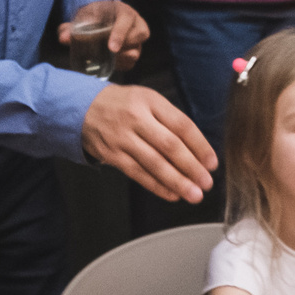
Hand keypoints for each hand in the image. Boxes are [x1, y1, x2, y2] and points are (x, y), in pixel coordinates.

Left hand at [58, 0, 150, 70]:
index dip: (120, 35)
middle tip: (107, 54)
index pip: (127, 20)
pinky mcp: (135, 51)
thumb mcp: (83, 16)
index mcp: (123, 11)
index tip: (111, 48)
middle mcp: (135, 24)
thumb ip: (71, 26)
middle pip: (139, 36)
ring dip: (120, 59)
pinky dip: (119, 66)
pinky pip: (131, 63)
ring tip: (105, 60)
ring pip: (136, 52)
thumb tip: (63, 38)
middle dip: (123, 48)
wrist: (100, 19)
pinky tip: (107, 64)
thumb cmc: (93, 16)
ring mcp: (137, 39)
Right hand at [81, 83, 215, 201]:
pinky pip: (137, 173)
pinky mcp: (111, 154)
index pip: (182, 125)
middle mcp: (136, 118)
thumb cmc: (125, 105)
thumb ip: (171, 120)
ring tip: (193, 194)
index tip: (212, 163)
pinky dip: (156, 185)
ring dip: (176, 181)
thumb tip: (198, 151)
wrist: (82, 107)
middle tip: (206, 183)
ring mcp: (122, 137)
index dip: (200, 146)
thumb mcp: (148, 100)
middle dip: (191, 167)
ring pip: (153, 163)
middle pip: (169, 145)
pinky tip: (172, 194)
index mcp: (151, 101)